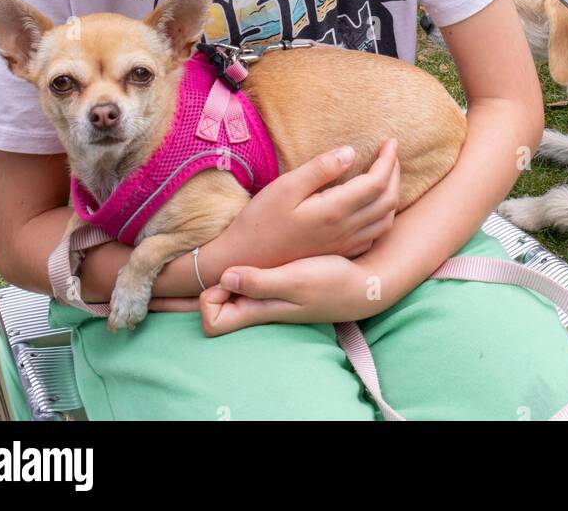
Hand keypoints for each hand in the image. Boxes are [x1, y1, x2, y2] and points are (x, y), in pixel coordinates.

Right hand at [187, 140, 400, 280]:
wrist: (246, 261)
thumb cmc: (261, 220)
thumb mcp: (285, 187)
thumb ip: (320, 169)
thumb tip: (351, 152)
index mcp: (335, 211)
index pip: (377, 182)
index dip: (389, 160)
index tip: (390, 141)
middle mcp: (346, 230)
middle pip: (388, 200)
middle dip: (395, 173)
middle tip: (391, 152)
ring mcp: (344, 245)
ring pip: (386, 220)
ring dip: (392, 194)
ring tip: (386, 174)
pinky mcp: (339, 254)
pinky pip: (374, 235)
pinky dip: (383, 216)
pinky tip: (374, 205)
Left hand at [196, 254, 387, 332]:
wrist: (363, 282)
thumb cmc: (330, 282)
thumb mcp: (295, 281)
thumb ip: (260, 283)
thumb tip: (224, 279)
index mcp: (258, 309)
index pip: (212, 320)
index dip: (208, 298)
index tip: (221, 274)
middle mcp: (259, 305)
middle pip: (217, 305)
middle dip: (204, 284)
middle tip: (206, 256)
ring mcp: (269, 295)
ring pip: (232, 291)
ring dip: (224, 273)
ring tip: (225, 247)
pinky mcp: (280, 282)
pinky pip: (249, 279)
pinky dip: (243, 268)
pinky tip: (252, 247)